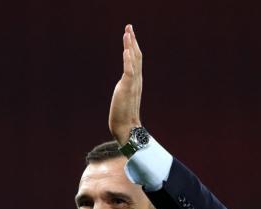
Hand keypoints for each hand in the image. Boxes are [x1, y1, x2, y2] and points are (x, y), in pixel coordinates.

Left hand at [109, 24, 142, 145]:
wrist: (126, 129)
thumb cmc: (123, 115)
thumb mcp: (124, 96)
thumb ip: (125, 87)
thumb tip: (124, 85)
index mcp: (136, 81)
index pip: (136, 59)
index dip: (133, 46)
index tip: (130, 33)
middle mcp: (137, 80)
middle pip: (137, 56)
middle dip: (133, 40)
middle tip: (129, 26)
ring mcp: (133, 84)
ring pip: (134, 61)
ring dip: (130, 45)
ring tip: (127, 32)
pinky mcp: (127, 89)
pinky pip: (129, 72)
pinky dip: (128, 60)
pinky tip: (126, 50)